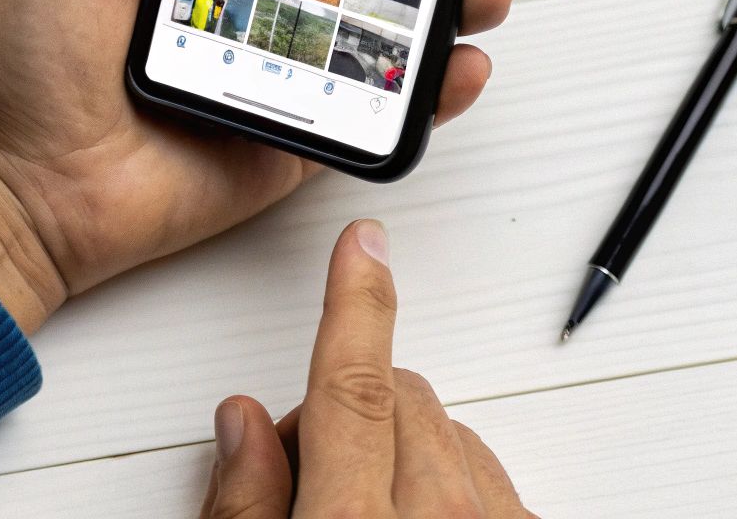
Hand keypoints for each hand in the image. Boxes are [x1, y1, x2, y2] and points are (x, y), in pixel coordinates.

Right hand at [200, 221, 536, 517]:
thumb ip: (244, 507)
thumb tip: (245, 424)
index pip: (353, 385)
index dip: (354, 304)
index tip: (362, 244)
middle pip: (400, 401)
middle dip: (347, 415)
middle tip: (303, 476)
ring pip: (449, 433)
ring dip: (402, 452)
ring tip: (364, 514)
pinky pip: (492, 477)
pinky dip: (453, 485)